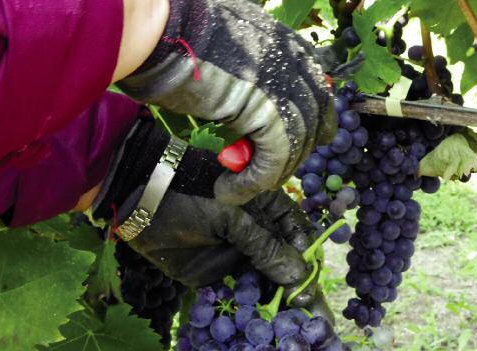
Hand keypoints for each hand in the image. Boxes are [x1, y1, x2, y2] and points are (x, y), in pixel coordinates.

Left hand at [92, 118, 329, 315]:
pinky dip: (251, 311)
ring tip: (295, 334)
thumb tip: (299, 277)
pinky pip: (240, 296)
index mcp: (269, 211)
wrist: (139, 200)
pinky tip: (264, 331)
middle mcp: (260, 235)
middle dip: (300, 293)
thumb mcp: (232, 219)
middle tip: (316, 325)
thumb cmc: (190, 195)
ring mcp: (239, 256)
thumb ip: (264, 248)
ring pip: (267, 284)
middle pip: (287, 266)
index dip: (308, 264)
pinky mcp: (217, 275)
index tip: (310, 289)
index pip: (300, 239)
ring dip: (280, 306)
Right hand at [118, 0, 335, 205]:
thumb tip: (253, 100)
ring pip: (294, 148)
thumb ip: (253, 68)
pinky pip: (272, 162)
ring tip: (236, 187)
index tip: (290, 146)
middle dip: (291, 154)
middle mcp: (295, 64)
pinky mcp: (270, 115)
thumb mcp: (231, 47)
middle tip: (263, 172)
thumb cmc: (178, 36)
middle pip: (312, 123)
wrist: (158, 35)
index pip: (318, 95)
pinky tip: (228, 191)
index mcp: (289, 46)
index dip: (306, 125)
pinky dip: (251, 183)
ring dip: (266, 175)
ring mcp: (286, 89)